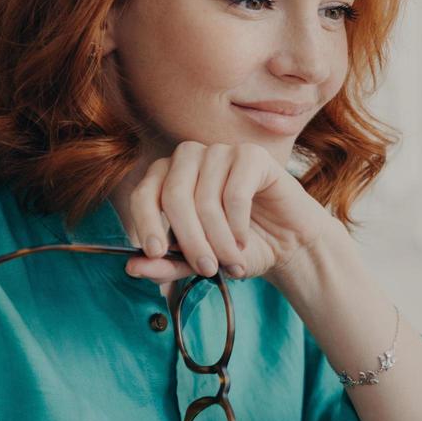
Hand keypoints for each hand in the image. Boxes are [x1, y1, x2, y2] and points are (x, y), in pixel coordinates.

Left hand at [121, 141, 338, 284]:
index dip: (146, 223)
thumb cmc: (240, 248)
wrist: (288, 244)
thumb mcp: (199, 262)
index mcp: (168, 177)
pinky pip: (234, 192)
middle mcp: (190, 157)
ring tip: (231, 260)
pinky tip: (244, 240)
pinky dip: (238, 225)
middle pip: (174, 196)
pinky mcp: (251, 155)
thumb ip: (167, 264)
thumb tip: (133, 267)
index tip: (155, 253)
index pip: (144, 193)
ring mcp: (221, 151)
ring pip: (205, 198)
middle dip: (189, 240)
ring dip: (218, 239)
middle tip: (205, 269)